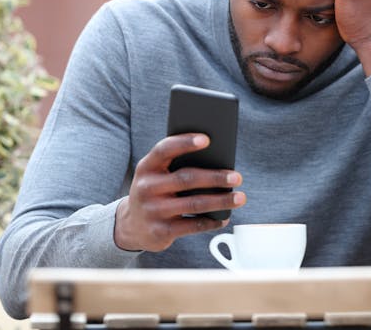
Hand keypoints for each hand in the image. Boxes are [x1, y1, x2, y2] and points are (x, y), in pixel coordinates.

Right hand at [114, 133, 245, 251]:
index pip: (165, 149)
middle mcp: (146, 187)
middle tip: (237, 177)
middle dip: (215, 178)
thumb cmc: (154, 191)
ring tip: (239, 197)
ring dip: (220, 201)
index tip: (207, 139)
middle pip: (186, 179)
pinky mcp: (160, 231)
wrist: (131, 225)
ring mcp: (153, 210)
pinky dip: (212, 221)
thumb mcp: (156, 175)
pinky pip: (192, 226)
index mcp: (146, 167)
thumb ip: (176, 165)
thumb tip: (217, 162)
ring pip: (194, 204)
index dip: (185, 143)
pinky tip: (224, 217)